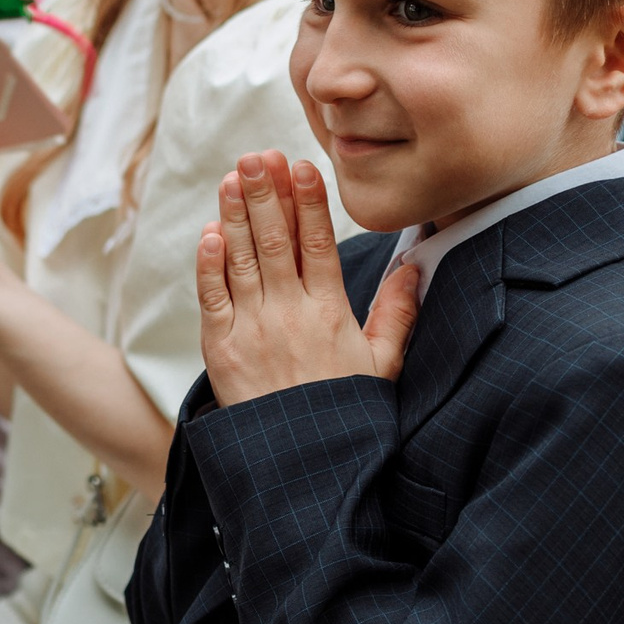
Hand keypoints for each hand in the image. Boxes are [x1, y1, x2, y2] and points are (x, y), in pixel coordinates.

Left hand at [196, 152, 419, 406]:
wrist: (303, 466)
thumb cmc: (344, 414)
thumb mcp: (382, 366)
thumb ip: (397, 315)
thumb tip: (414, 270)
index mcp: (330, 312)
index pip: (318, 244)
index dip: (308, 202)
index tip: (302, 165)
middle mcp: (290, 314)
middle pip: (276, 241)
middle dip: (266, 195)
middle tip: (258, 156)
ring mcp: (253, 329)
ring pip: (242, 260)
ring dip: (235, 216)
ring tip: (233, 178)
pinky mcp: (222, 349)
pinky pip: (213, 299)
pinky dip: (209, 265)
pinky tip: (209, 233)